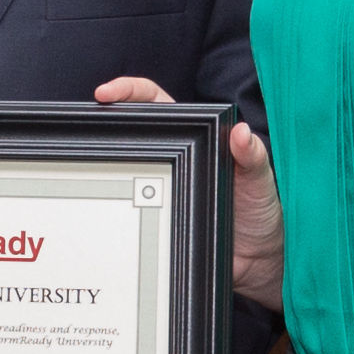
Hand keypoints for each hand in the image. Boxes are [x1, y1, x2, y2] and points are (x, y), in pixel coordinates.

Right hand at [95, 77, 280, 301]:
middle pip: (132, 132)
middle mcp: (175, 161)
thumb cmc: (261, 213)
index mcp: (199, 140)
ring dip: (110, 162)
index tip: (109, 93)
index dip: (132, 92)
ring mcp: (163, 188)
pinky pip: (131, 207)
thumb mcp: (260, 180)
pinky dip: (117, 203)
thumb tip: (242, 133)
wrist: (258, 260)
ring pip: (127, 168)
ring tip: (94, 157)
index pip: (157, 105)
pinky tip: (108, 203)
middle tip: (92, 119)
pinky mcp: (158, 216)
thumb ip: (252, 156)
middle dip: (107, 120)